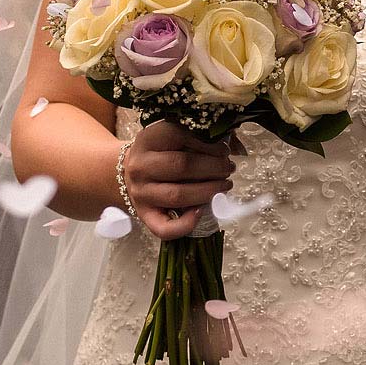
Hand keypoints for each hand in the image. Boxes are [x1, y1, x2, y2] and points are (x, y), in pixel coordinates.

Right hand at [123, 121, 238, 240]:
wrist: (129, 172)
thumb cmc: (161, 152)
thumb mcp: (174, 137)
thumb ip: (202, 137)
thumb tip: (236, 147)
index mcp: (148, 140)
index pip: (179, 136)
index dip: (208, 144)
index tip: (225, 149)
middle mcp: (141, 166)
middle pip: (181, 166)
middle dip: (213, 168)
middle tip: (229, 168)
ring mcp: (141, 193)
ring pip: (178, 195)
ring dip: (208, 191)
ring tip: (225, 185)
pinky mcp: (144, 215)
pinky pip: (164, 228)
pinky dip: (186, 224)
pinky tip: (202, 212)